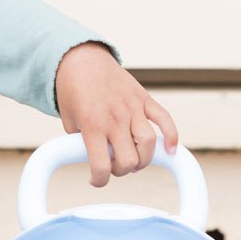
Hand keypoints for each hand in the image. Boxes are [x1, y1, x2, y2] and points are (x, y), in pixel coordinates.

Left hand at [53, 42, 178, 187]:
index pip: (101, 166)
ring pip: (149, 144)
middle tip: (113, 166)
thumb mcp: (68, 120)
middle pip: (129, 160)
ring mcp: (132, 107)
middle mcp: (115, 117)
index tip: (96, 180)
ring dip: (142, 160)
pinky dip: (172, 137)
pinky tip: (170, 151)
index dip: (99, 180)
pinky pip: (165, 119)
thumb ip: (80, 141)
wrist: (81, 59)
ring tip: (133, 160)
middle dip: (121, 170)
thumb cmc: (72, 91)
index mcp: (92, 124)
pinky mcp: (144, 98)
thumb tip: (93, 161)